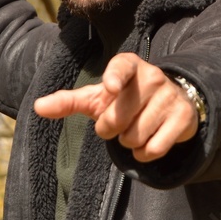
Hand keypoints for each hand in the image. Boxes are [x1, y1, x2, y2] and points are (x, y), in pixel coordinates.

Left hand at [34, 53, 199, 161]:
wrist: (168, 103)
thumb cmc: (123, 98)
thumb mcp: (96, 98)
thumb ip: (68, 102)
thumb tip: (37, 107)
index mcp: (128, 65)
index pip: (121, 68)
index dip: (114, 78)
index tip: (111, 87)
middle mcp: (152, 76)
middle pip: (118, 118)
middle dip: (111, 129)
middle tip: (120, 121)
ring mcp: (170, 96)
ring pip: (135, 136)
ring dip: (128, 142)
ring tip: (135, 128)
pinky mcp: (184, 117)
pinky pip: (154, 148)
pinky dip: (144, 154)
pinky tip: (148, 140)